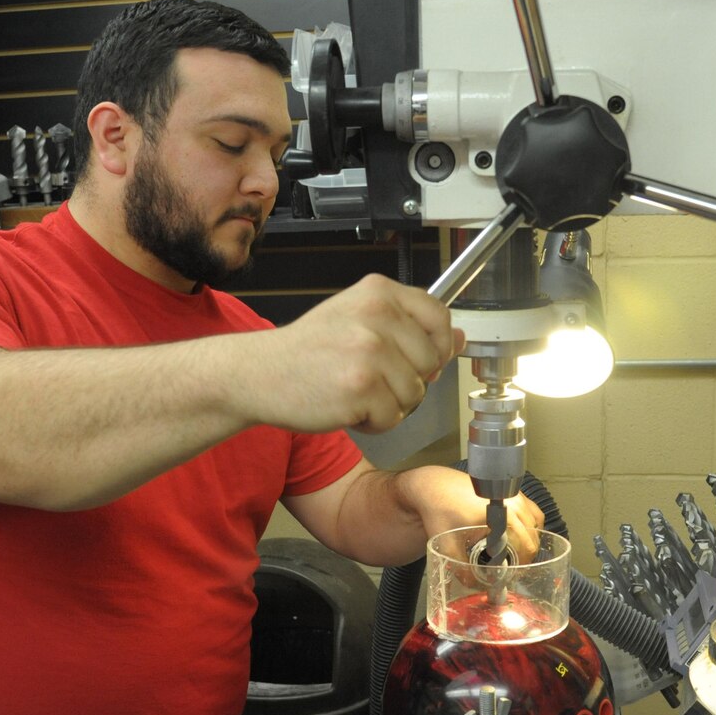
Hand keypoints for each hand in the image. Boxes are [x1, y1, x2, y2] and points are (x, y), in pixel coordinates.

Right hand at [241, 274, 463, 433]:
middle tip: (367, 377)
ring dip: (388, 404)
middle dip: (407, 380)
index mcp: (379, 292)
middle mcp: (377, 315)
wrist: (258, 374)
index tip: (414, 358)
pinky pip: (393, 418)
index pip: (439, 317)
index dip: (436, 346)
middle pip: (432, 362)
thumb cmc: (308, 351)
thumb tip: (457, 339)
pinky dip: (372, 422)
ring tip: (353, 391)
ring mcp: (370, 352)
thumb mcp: (358, 321)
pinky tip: (344, 406)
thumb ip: (409, 328)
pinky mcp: (361, 388)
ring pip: (415, 394)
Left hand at [401, 467, 546, 562]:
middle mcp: (512, 501)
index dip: (523, 563)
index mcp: (503, 513)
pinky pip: (530, 509)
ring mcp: (512, 492)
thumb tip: (476, 585)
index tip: (515, 573)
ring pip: (536, 521)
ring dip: (531, 537)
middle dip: (528, 553)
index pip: (527, 545)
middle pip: (534, 533)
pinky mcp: (509, 489)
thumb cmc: (440, 511)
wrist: (432, 486)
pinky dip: (529, 524)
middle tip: (516, 567)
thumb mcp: (448, 545)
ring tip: (518, 551)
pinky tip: (517, 533)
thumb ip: (462, 568)